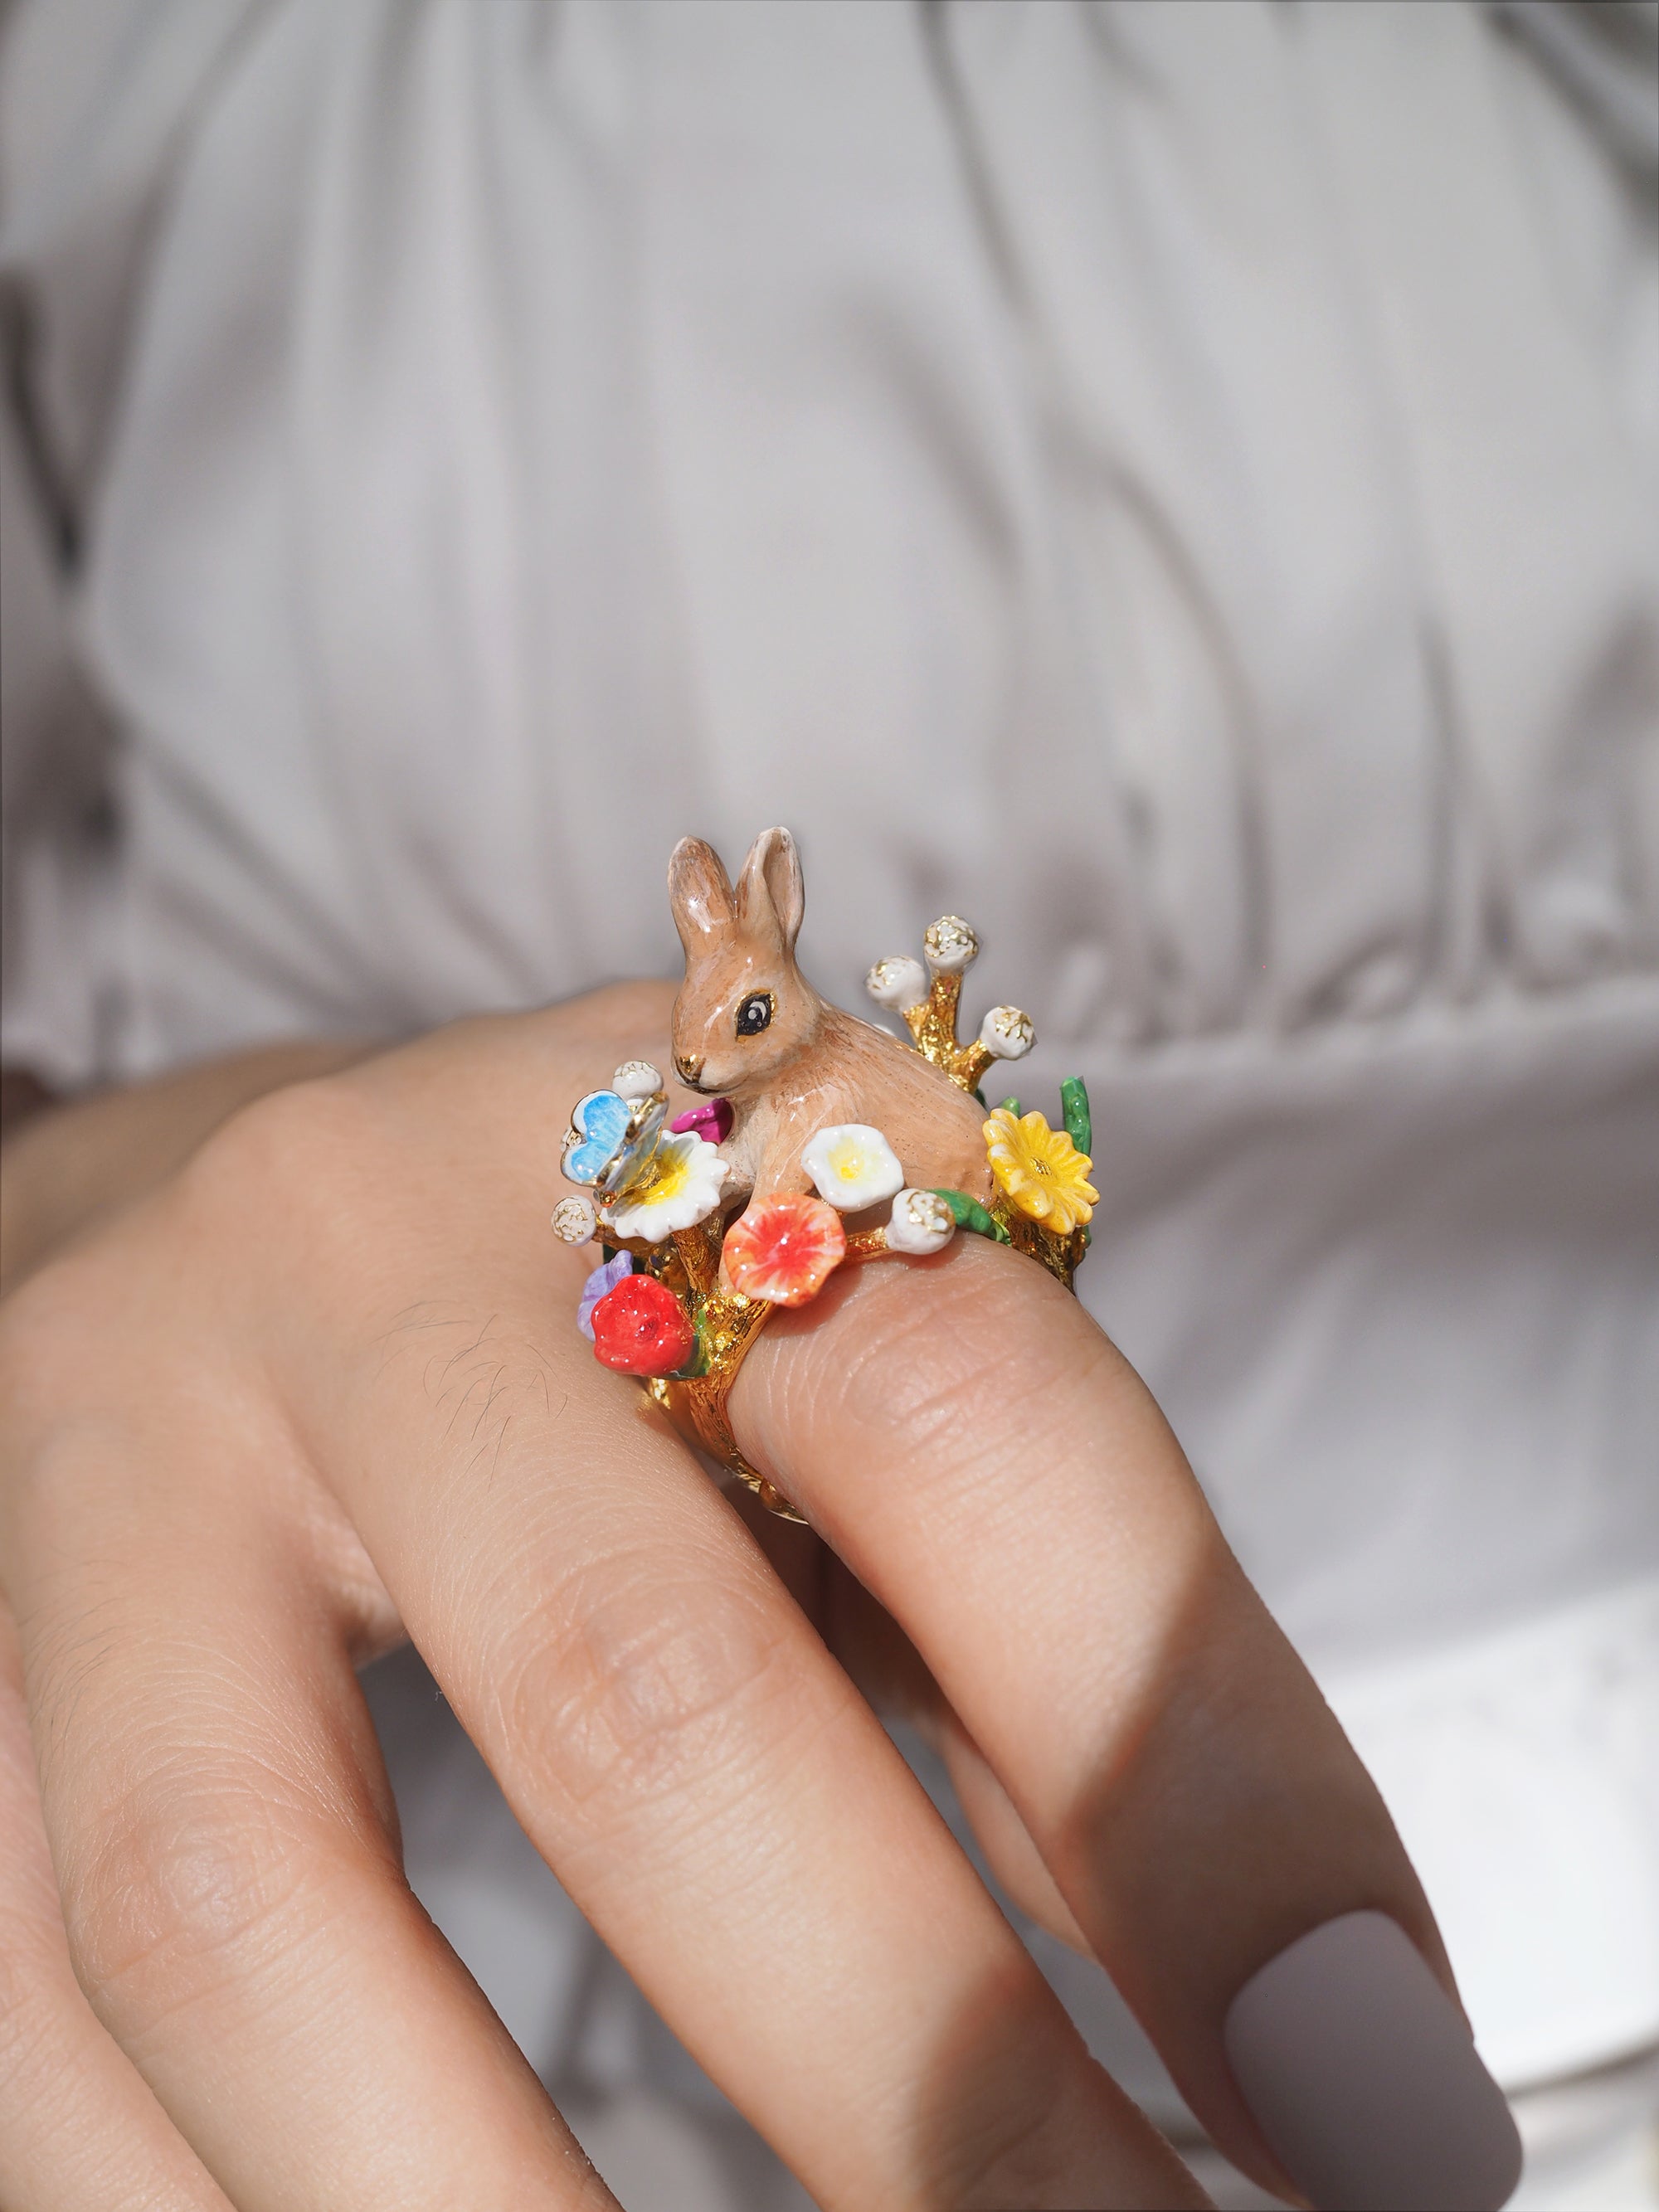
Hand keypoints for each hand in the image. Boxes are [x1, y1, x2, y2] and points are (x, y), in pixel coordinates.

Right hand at [0, 989, 1516, 2208]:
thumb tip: (1289, 2051)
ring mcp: (100, 1476)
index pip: (966, 1424)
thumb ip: (1029, 1657)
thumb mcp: (840, 1378)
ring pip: (246, 1907)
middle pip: (631, 1687)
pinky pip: (43, 2044)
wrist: (214, 1220)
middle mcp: (351, 1273)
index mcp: (660, 1147)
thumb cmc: (600, 1310)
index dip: (1196, 1784)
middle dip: (918, 2072)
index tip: (1372, 2106)